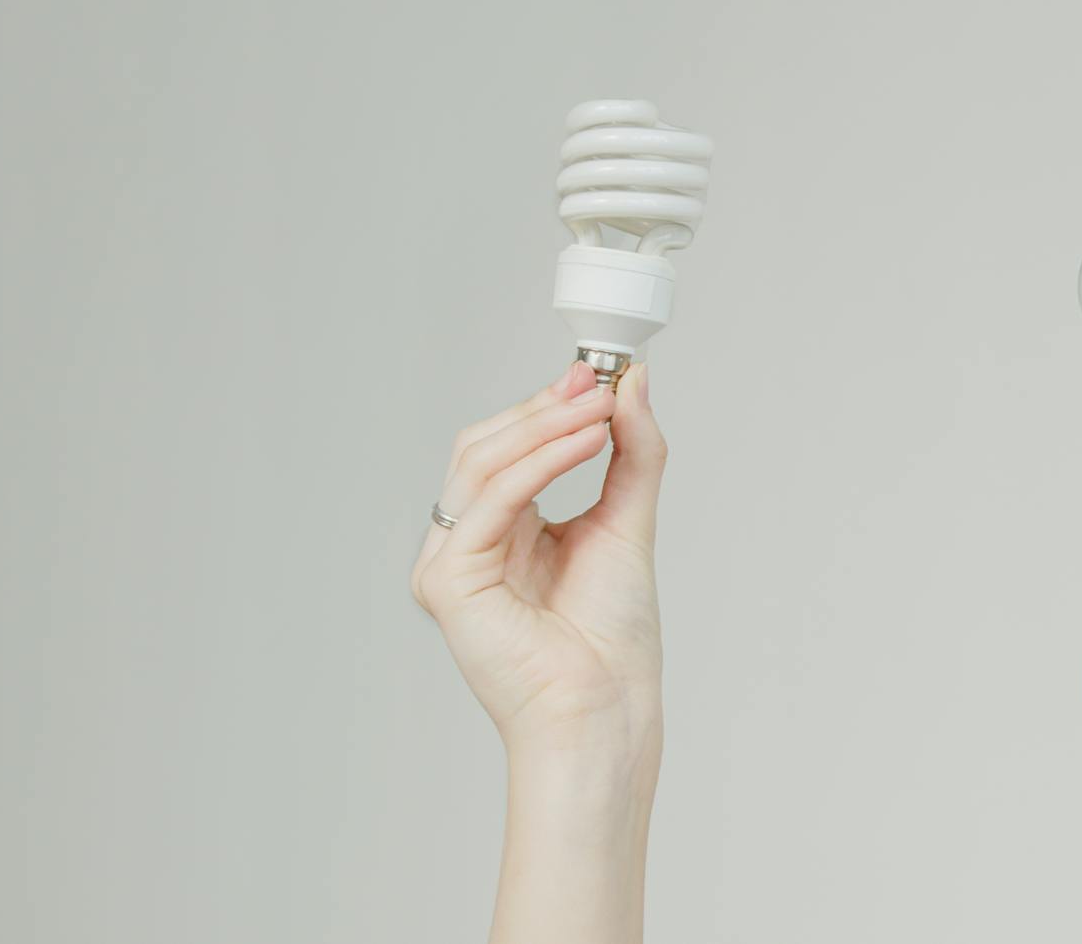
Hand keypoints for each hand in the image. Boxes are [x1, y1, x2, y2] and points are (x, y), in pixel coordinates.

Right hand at [411, 361, 666, 773]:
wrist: (606, 708)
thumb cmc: (612, 639)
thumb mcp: (627, 521)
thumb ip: (631, 451)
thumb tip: (633, 383)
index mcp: (501, 533)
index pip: (507, 448)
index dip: (547, 406)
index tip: (597, 373)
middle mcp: (467, 545)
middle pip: (485, 447)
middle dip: (543, 408)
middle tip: (597, 382)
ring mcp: (449, 564)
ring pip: (482, 463)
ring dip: (545, 425)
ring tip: (600, 408)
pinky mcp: (448, 582)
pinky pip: (488, 501)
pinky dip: (539, 462)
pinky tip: (585, 442)